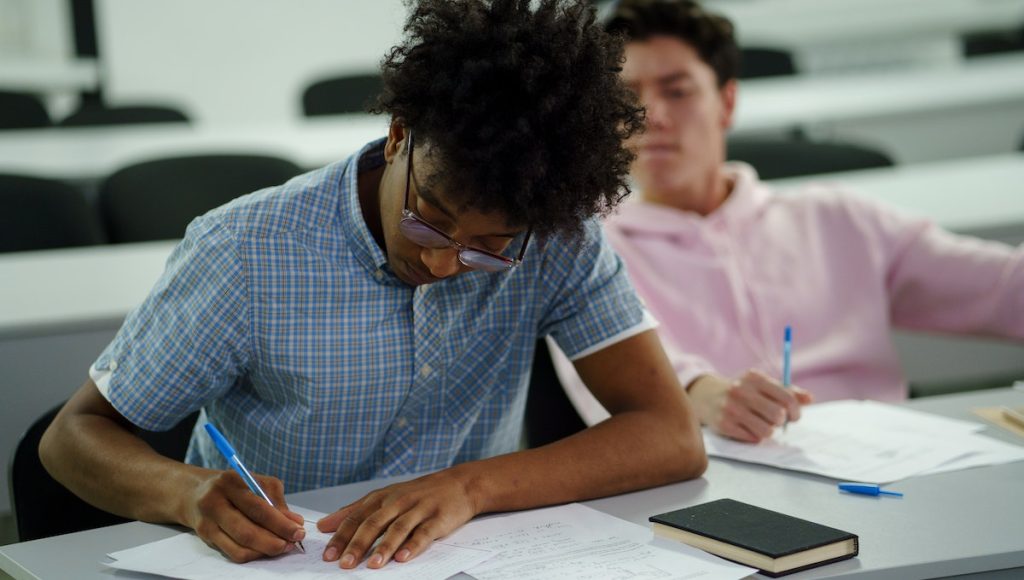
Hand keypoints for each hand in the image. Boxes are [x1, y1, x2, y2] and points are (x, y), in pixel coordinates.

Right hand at [182, 470, 305, 562]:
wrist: (195, 492)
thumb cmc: (232, 487)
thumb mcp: (254, 482)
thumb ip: (276, 500)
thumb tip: (295, 521)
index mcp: (232, 481)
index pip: (259, 507)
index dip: (281, 523)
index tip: (299, 530)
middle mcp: (216, 501)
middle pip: (247, 530)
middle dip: (274, 540)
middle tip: (293, 543)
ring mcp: (208, 520)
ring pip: (240, 544)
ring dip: (265, 550)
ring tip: (282, 546)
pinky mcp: (205, 536)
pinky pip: (232, 552)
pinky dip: (253, 554)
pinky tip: (264, 549)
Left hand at [317, 468, 478, 568]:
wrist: (458, 484)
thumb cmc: (418, 494)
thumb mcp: (384, 497)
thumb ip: (354, 511)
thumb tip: (324, 525)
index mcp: (382, 498)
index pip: (356, 517)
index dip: (341, 536)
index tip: (328, 554)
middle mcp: (398, 502)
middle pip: (374, 524)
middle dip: (358, 544)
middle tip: (345, 564)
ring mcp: (418, 510)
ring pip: (398, 529)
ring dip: (384, 547)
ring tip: (372, 565)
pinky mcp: (437, 519)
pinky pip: (424, 533)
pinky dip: (413, 546)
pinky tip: (403, 558)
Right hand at [688, 371, 812, 442]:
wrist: (706, 396)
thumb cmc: (742, 392)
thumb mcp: (761, 385)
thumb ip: (787, 391)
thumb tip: (809, 399)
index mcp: (754, 378)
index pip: (787, 397)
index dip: (796, 411)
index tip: (794, 416)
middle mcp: (741, 391)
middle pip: (778, 416)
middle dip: (781, 422)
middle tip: (776, 421)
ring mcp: (731, 408)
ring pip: (767, 431)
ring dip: (768, 430)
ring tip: (760, 424)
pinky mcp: (724, 424)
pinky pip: (753, 438)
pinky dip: (754, 436)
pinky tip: (747, 427)